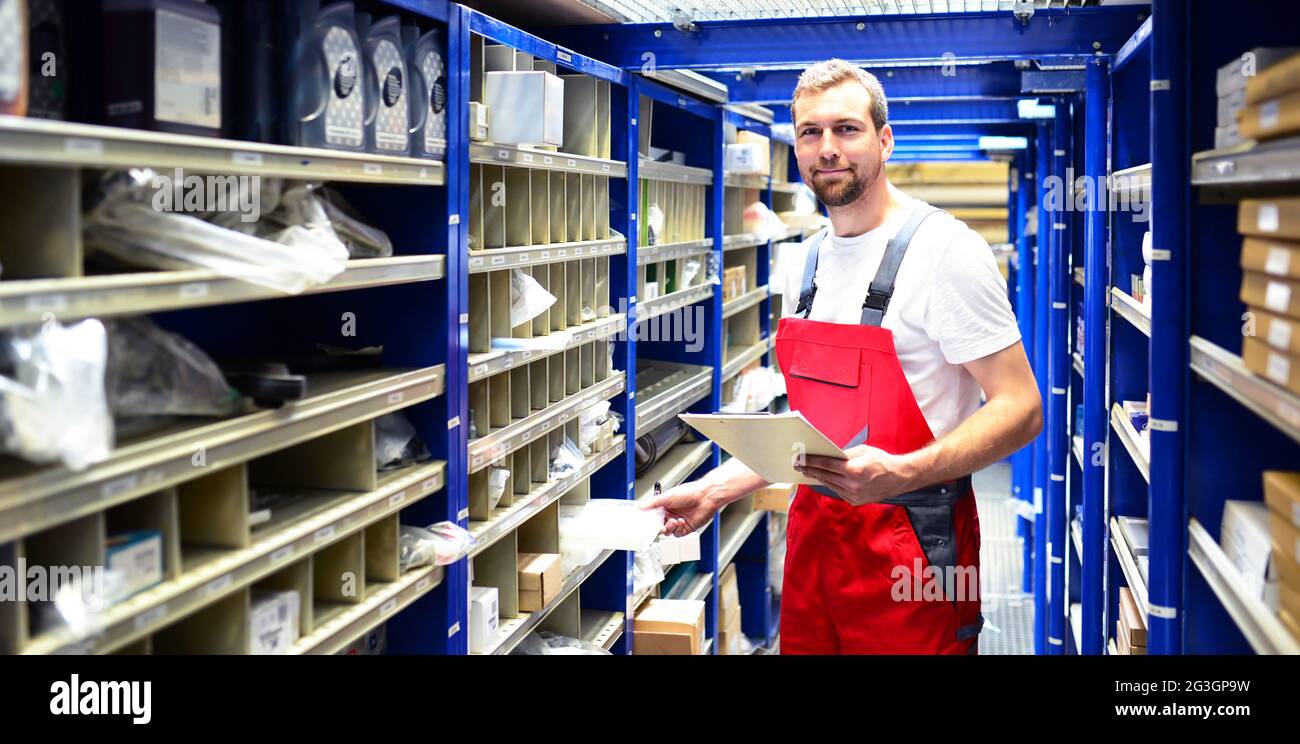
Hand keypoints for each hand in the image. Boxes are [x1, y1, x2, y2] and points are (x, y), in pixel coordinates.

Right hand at [639, 480, 719, 536]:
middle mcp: (671, 514)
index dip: (650, 521)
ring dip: (670, 528)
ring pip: (668, 531)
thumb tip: (641, 506)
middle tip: (659, 526)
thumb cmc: (689, 492)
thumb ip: (653, 503)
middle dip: (659, 527)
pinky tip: (681, 522)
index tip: (646, 524)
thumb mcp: (667, 496)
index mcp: (665, 506)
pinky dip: (678, 529)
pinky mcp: (686, 528)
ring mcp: (678, 522)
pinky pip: (678, 534)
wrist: (705, 497)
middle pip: (660, 526)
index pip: (653, 516)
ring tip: (674, 521)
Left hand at [794, 444, 917, 505]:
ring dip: (818, 477)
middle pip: (825, 475)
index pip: (826, 464)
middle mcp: (853, 484)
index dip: (811, 461)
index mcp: (854, 470)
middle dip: (810, 469)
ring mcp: (854, 495)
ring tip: (808, 471)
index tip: (800, 459)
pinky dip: (830, 484)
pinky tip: (823, 478)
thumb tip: (827, 454)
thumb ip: (844, 454)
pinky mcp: (855, 501)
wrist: (899, 478)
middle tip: (798, 465)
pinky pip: (838, 491)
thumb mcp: (863, 450)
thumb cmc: (882, 461)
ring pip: (829, 484)